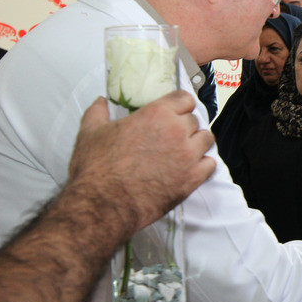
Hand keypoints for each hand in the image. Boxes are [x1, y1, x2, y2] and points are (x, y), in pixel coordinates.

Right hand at [68, 92, 214, 233]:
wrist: (103, 203)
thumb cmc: (97, 169)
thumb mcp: (91, 133)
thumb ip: (98, 112)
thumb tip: (100, 102)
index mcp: (157, 114)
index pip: (184, 98)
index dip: (179, 105)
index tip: (175, 111)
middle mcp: (177, 131)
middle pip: (194, 120)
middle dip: (184, 126)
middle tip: (170, 136)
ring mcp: (188, 155)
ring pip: (206, 140)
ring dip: (197, 143)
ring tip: (183, 151)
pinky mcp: (193, 178)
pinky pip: (210, 164)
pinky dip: (202, 165)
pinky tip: (189, 168)